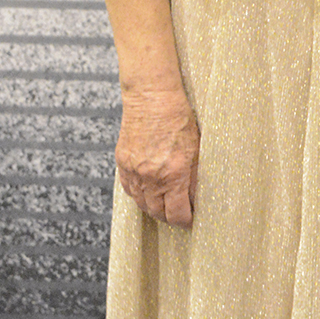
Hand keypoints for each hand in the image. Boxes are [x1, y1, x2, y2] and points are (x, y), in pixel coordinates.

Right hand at [115, 85, 199, 226]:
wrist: (152, 98)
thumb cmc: (178, 119)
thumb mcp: (197, 150)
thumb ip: (195, 178)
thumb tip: (197, 199)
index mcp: (173, 175)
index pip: (177, 214)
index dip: (186, 221)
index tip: (192, 219)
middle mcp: (150, 177)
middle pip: (157, 213)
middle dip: (169, 217)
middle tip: (180, 214)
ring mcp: (133, 171)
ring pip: (141, 203)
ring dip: (153, 207)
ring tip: (165, 204)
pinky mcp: (122, 162)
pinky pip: (129, 189)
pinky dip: (139, 194)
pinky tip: (149, 190)